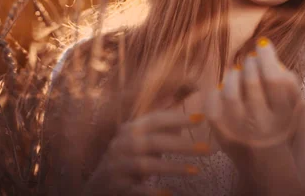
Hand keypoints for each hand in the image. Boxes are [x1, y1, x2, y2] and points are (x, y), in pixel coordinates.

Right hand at [84, 109, 208, 195]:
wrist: (97, 187)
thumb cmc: (126, 160)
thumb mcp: (140, 141)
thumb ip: (161, 129)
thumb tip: (190, 116)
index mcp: (129, 129)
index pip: (155, 119)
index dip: (178, 118)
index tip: (201, 119)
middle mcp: (121, 145)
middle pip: (153, 142)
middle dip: (182, 145)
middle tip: (207, 149)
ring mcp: (117, 166)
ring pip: (146, 165)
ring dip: (173, 167)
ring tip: (195, 171)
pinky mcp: (117, 187)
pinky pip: (137, 189)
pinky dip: (153, 191)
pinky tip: (169, 193)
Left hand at [204, 37, 302, 166]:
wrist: (264, 162)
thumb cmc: (279, 122)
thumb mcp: (294, 106)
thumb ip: (287, 78)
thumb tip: (263, 45)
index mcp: (283, 116)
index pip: (275, 79)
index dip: (267, 56)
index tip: (263, 44)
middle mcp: (261, 125)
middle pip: (252, 82)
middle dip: (250, 62)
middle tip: (250, 57)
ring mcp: (239, 130)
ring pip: (230, 91)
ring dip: (233, 74)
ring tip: (237, 71)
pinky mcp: (220, 132)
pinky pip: (213, 101)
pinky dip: (217, 88)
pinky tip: (224, 86)